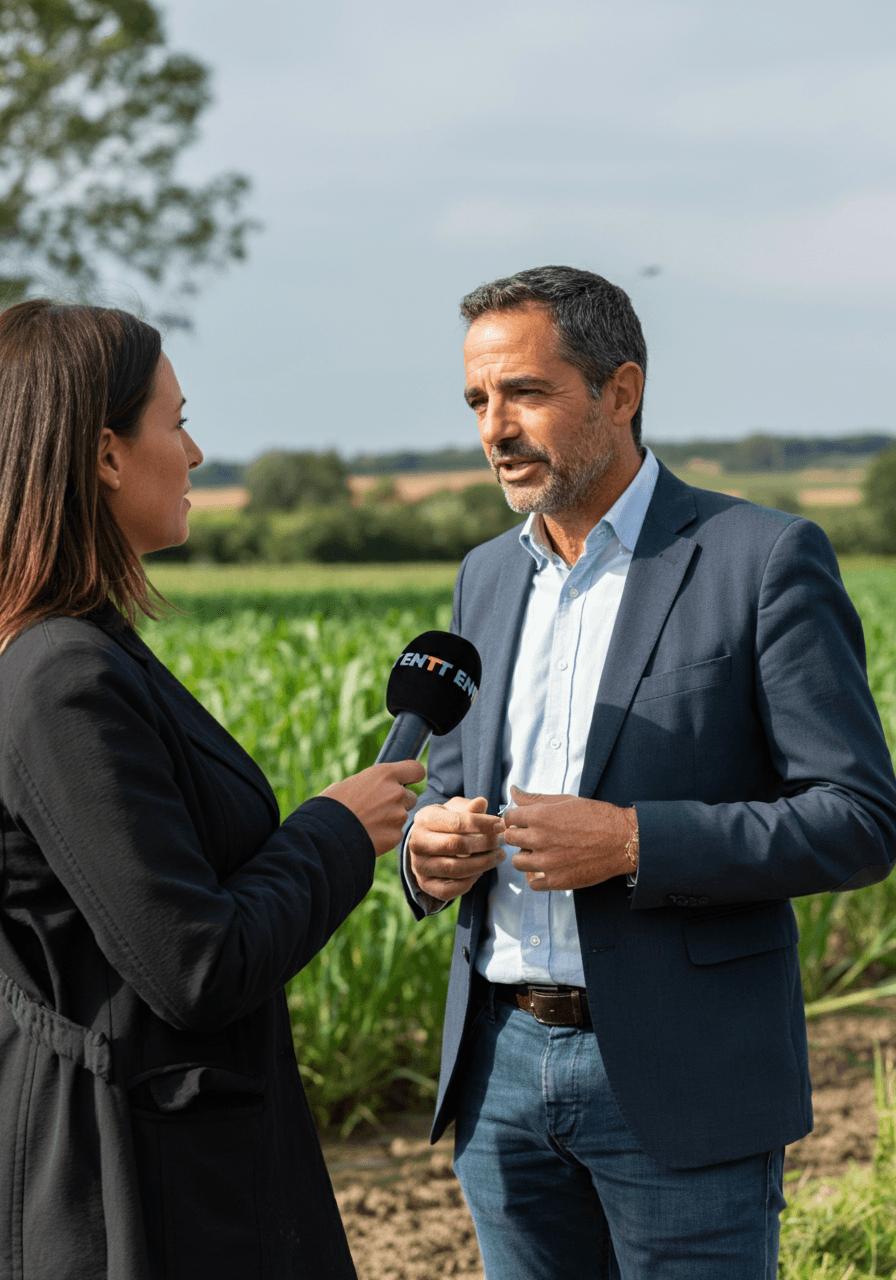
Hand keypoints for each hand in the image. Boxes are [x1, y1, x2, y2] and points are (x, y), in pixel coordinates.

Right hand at [321, 759, 424, 856]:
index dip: (413, 775)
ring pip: (401, 817)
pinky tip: (367, 836)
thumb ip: (368, 784)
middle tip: (377, 809)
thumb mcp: (347, 784)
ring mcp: (398, 816)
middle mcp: (396, 793)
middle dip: (399, 802)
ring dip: (390, 820)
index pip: (416, 769)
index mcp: (384, 774)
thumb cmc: (330, 807)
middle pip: (410, 797)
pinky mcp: (395, 836)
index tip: (409, 780)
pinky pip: (394, 834)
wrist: (325, 835)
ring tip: (367, 824)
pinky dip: (385, 836)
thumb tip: (372, 789)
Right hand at [408, 796, 505, 902]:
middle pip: (456, 846)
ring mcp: (419, 865)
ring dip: (482, 864)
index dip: (483, 824)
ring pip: (455, 869)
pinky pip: (449, 890)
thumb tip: (482, 802)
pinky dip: (469, 883)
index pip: (457, 822)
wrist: (427, 841)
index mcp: (425, 818)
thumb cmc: (446, 822)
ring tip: (497, 856)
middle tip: (500, 843)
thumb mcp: (455, 809)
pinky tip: (480, 872)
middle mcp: (417, 842)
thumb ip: (469, 807)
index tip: (501, 825)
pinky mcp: (425, 884)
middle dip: (484, 844)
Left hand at [503, 785, 635, 890]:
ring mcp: (547, 862)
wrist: (623, 840)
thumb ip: (535, 798)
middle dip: (519, 835)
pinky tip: (546, 868)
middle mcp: (540, 839)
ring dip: (526, 856)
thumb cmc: (596, 817)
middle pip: (510, 838)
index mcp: (540, 816)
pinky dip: (536, 876)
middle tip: (533, 836)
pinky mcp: (557, 880)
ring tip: (540, 852)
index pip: (509, 818)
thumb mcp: (565, 800)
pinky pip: (532, 882)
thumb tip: (513, 790)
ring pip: (517, 861)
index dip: (516, 819)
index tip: (525, 822)